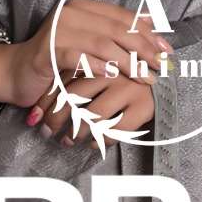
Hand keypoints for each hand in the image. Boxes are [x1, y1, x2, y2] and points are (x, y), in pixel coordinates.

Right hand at [0, 0, 173, 133]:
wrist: (16, 72)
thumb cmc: (56, 60)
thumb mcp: (88, 43)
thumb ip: (115, 31)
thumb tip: (152, 20)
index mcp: (83, 8)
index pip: (122, 17)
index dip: (147, 33)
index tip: (166, 50)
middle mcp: (71, 13)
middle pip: (116, 29)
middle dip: (143, 49)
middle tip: (160, 66)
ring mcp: (58, 30)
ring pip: (102, 44)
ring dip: (128, 62)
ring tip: (145, 78)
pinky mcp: (47, 51)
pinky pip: (78, 57)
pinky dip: (98, 66)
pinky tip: (114, 76)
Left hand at [33, 70, 159, 149]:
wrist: (168, 80)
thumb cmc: (126, 78)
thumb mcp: (100, 71)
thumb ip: (73, 82)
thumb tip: (33, 116)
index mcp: (101, 56)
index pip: (65, 79)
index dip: (47, 100)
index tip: (35, 117)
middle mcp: (115, 70)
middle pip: (75, 96)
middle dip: (56, 118)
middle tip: (45, 132)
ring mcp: (131, 87)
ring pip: (93, 114)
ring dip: (76, 132)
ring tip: (66, 141)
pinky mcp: (144, 106)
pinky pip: (116, 129)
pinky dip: (101, 139)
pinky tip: (92, 144)